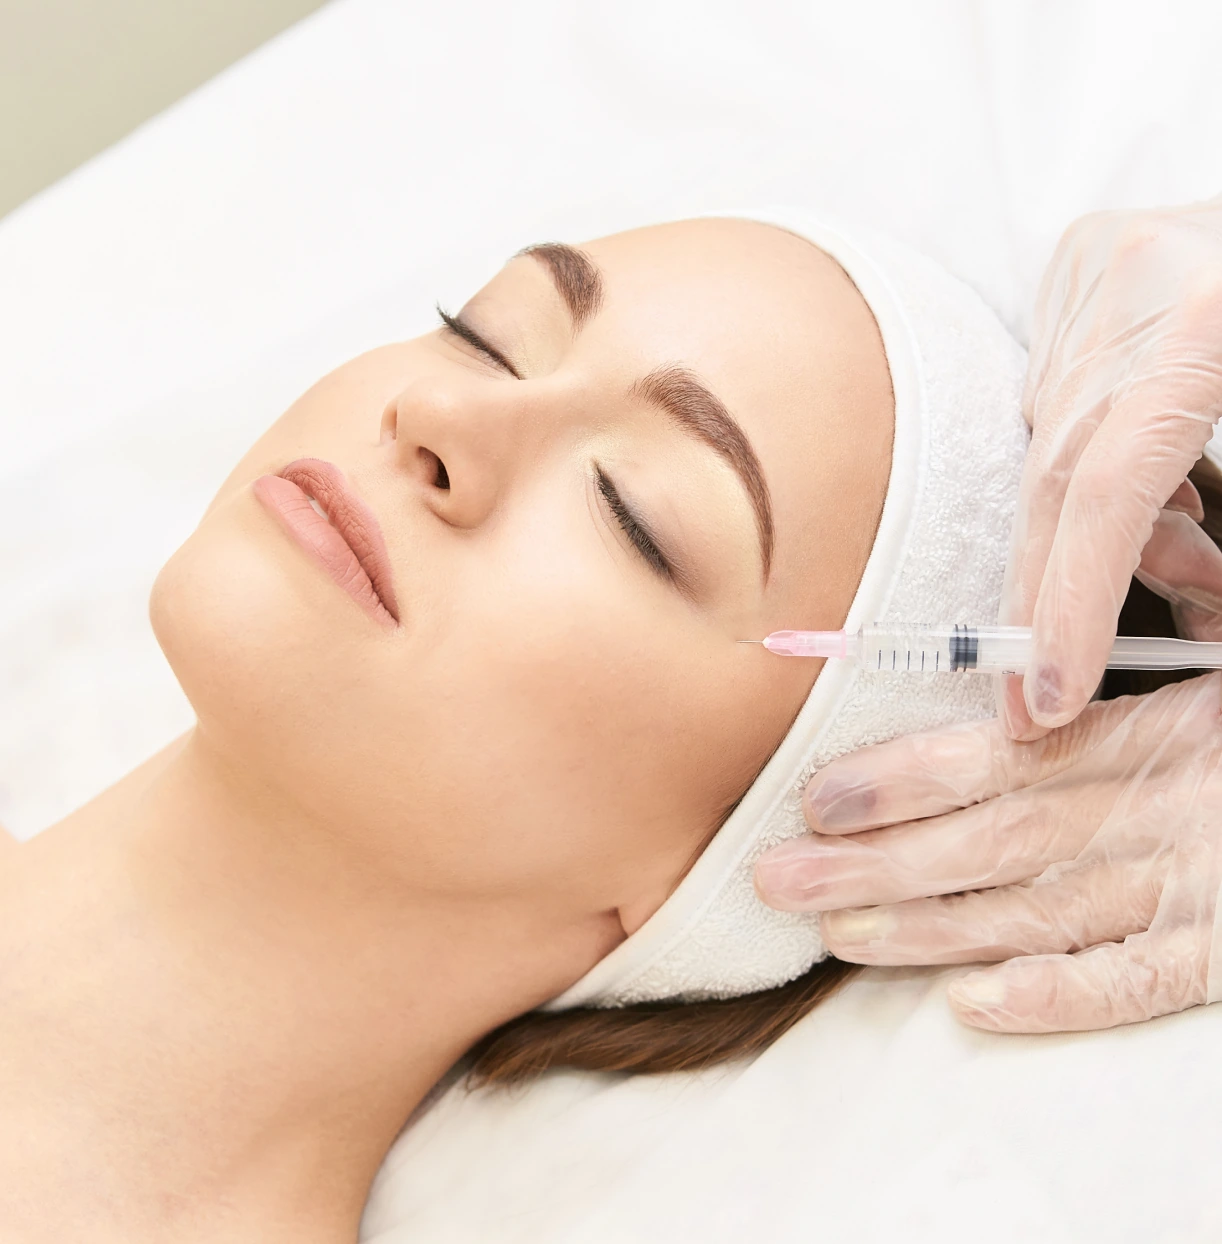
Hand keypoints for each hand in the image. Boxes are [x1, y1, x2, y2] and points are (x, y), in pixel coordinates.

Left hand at [753, 675, 1221, 1032]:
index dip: (903, 777)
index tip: (816, 795)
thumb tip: (1070, 618)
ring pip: (1038, 913)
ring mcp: (1197, 884)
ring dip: (928, 929)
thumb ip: (1158, 634)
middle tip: (778, 876)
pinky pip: (1135, 984)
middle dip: (876, 863)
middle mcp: (1165, 809)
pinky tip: (971, 1006)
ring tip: (832, 933)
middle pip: (993, 841)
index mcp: (1156, 730)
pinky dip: (1057, 998)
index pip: (1001, 756)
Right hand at [1003, 198, 1221, 737]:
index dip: (1075, 603)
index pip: (1109, 489)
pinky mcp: (1066, 285)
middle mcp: (1121, 304)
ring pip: (1057, 460)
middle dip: (1053, 606)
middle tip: (1042, 702)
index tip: (1053, 695)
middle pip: (1058, 489)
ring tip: (1199, 575)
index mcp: (1204, 325)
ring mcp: (1083, 292)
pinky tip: (1170, 498)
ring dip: (1106, 542)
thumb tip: (1202, 605)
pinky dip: (1098, 479)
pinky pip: (1059, 415)